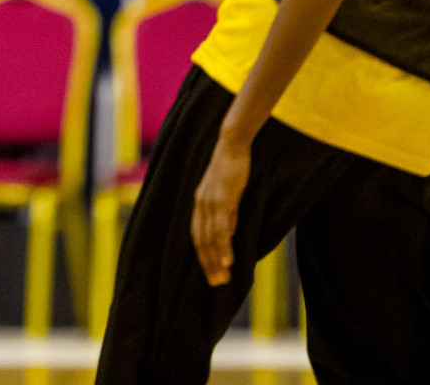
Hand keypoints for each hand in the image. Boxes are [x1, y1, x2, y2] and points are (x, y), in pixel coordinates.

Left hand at [191, 133, 251, 285]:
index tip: (212, 275)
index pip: (197, 237)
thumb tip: (228, 234)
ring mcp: (210, 201)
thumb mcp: (227, 194)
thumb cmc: (231, 169)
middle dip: (208, 264)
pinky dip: (224, 242)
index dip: (204, 257)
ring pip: (211, 236)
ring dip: (217, 258)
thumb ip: (226, 213)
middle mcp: (200, 204)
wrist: (231, 145)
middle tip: (217, 283)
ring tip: (224, 276)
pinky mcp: (223, 197)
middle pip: (201, 240)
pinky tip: (229, 257)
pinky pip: (222, 224)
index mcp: (199, 204)